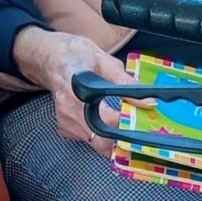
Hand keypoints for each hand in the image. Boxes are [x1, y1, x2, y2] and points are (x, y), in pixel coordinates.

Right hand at [12, 26, 150, 156]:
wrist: (54, 59)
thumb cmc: (79, 57)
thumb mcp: (106, 62)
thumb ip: (125, 82)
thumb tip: (147, 101)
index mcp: (78, 93)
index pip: (104, 120)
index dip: (126, 124)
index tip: (142, 121)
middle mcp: (68, 113)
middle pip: (100, 142)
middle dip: (122, 141)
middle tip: (139, 131)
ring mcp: (65, 123)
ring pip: (95, 143)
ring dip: (113, 138)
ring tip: (127, 124)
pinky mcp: (64, 128)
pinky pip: (88, 139)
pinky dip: (101, 135)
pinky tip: (108, 121)